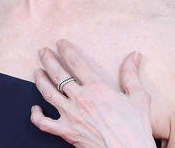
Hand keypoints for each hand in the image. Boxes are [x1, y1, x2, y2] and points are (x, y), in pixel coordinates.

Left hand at [30, 39, 153, 147]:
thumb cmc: (136, 128)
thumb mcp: (139, 98)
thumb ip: (131, 75)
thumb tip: (134, 55)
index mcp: (97, 88)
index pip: (75, 62)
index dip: (65, 49)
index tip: (60, 42)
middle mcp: (81, 99)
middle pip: (57, 74)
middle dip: (47, 60)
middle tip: (42, 51)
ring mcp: (71, 116)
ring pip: (47, 93)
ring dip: (39, 80)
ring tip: (37, 71)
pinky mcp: (67, 132)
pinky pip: (44, 123)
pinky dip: (36, 115)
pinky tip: (35, 108)